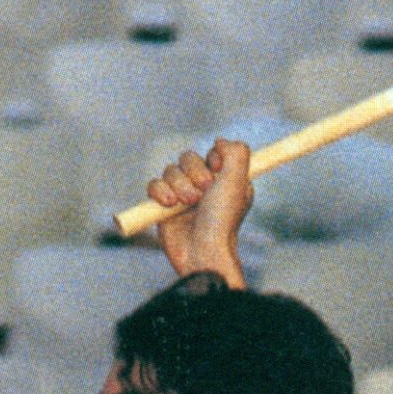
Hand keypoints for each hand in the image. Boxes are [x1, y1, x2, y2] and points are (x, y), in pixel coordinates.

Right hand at [148, 138, 252, 280]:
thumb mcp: (238, 182)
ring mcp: (184, 196)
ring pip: (170, 170)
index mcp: (226, 181)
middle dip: (193, 172)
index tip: (218, 173)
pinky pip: (154, 184)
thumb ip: (236, 153)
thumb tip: (220, 141)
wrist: (203, 252)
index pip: (212, 153)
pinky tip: (169, 206)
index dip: (213, 160)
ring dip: (179, 185)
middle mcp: (206, 187)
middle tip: (203, 193)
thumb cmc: (222, 220)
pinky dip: (160, 193)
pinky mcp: (164, 206)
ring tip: (188, 204)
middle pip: (188, 157)